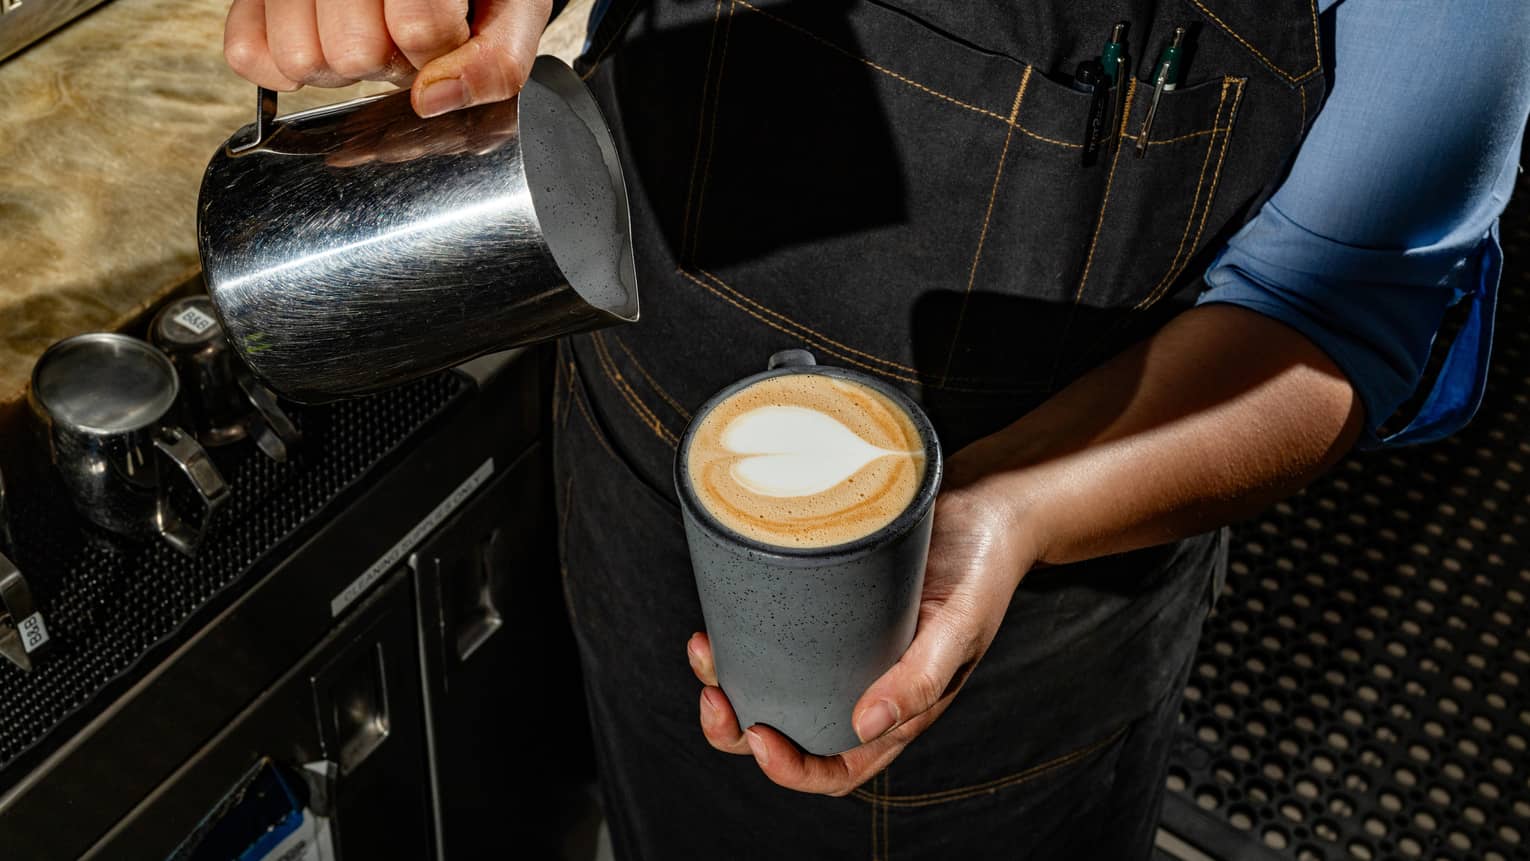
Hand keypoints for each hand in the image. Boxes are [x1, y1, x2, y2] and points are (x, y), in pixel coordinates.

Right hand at [223, 0, 550, 116]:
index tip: (449, 34)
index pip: (416, 27)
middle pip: (352, 53)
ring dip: (342, 67)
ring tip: (366, 34)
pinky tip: (325, 44)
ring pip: (300, 60)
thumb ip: (495, 62)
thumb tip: (432, 101)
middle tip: (404, 37)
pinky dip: (287, 69)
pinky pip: (247, 55)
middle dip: (390, 62)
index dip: (440, 50)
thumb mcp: (512, 12)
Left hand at [685, 475, 1038, 795]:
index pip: (836, 769)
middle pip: (790, 734)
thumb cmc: (979, 573)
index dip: (791, 769)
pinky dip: (741, 635)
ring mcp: (841, 648)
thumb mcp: (958, 626)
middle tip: (713, 696)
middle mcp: (862, 687)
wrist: (984, 510)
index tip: (759, 735)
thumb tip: (863, 727)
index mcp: (896, 713)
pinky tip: (720, 615)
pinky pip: (776, 636)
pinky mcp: (825, 607)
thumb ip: (920, 679)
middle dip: (738, 730)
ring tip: (706, 650)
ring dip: (729, 681)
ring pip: (772, 685)